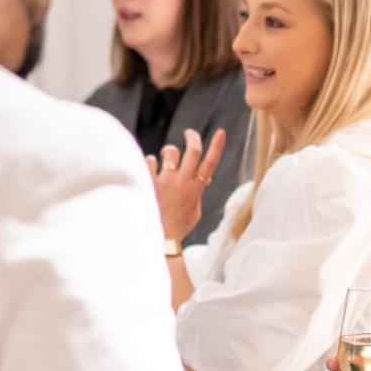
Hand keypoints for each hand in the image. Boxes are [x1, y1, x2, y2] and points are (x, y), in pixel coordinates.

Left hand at [146, 128, 225, 242]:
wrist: (157, 238)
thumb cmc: (178, 226)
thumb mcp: (195, 211)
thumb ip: (197, 193)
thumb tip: (203, 180)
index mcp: (195, 189)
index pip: (210, 163)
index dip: (217, 146)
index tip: (220, 132)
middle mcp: (181, 182)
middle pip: (192, 150)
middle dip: (192, 136)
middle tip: (189, 133)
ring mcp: (165, 181)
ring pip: (170, 151)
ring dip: (169, 150)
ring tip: (164, 156)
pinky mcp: (149, 182)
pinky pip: (150, 160)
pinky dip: (151, 161)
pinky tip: (150, 168)